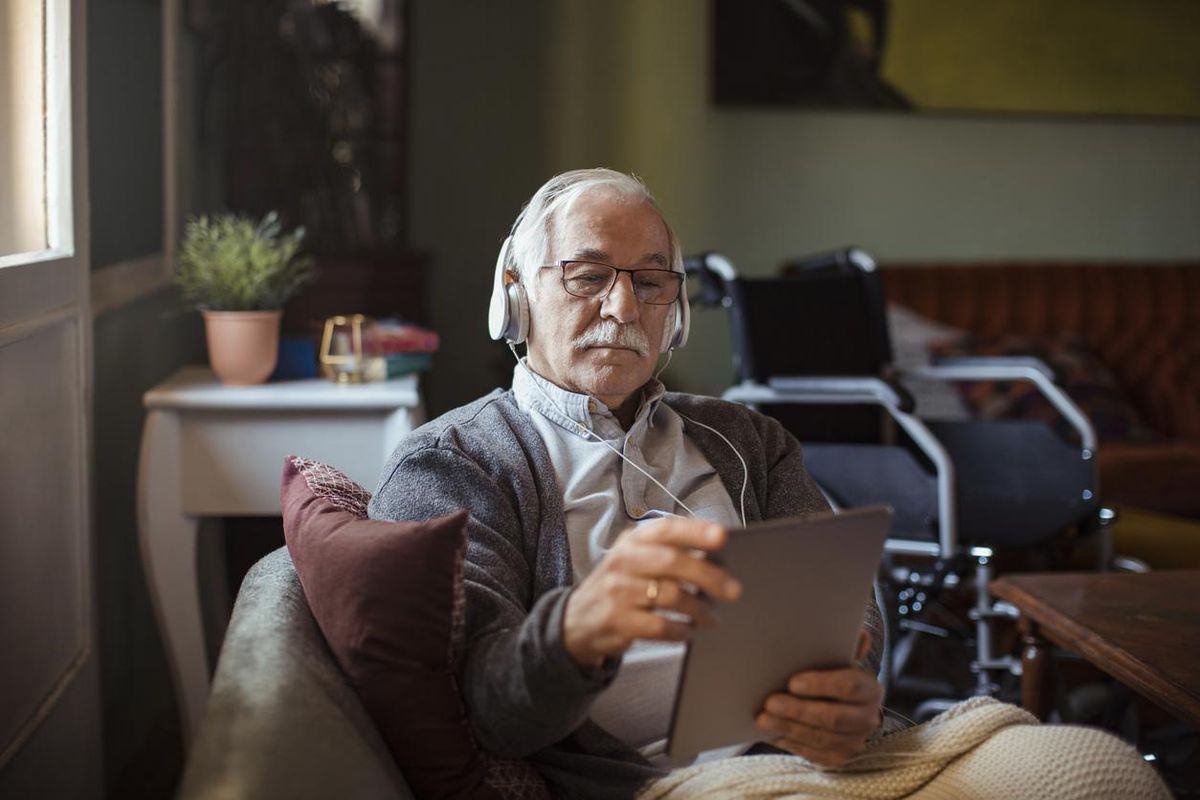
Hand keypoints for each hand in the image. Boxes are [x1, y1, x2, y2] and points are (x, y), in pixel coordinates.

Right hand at [563, 519, 741, 667]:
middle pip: (673, 562)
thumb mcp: (634, 560)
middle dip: (709, 576)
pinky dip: (682, 630)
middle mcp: (623, 562)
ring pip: (671, 596)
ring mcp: (618, 592)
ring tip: (713, 618)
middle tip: (734, 590)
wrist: (577, 620)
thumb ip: (666, 552)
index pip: (666, 530)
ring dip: (700, 609)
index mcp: (631, 542)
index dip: (695, 531)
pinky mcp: (618, 621)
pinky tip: (690, 631)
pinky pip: (660, 626)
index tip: (722, 537)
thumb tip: (715, 556)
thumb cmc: (620, 586)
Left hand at [754, 629, 883, 766]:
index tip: (792, 682)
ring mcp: (855, 741)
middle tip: (769, 702)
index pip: (848, 686)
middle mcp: (868, 718)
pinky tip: (773, 734)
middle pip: (832, 717)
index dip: (820, 685)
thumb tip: (857, 634)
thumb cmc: (834, 673)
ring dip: (789, 728)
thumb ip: (845, 644)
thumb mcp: (841, 656)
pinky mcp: (839, 757)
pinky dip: (791, 744)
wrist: (845, 703)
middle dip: (798, 710)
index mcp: (869, 688)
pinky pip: (814, 754)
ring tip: (762, 719)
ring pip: (820, 738)